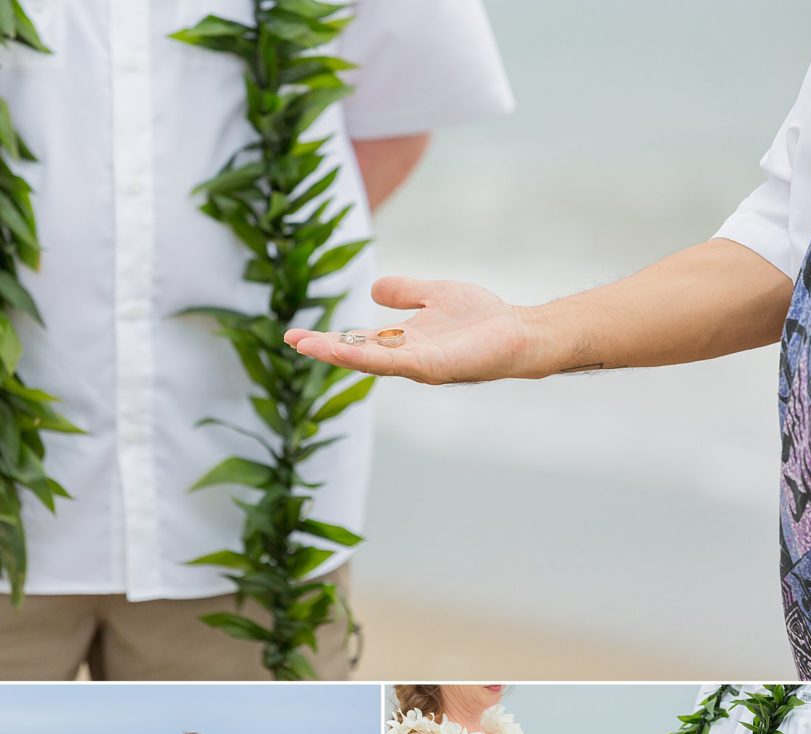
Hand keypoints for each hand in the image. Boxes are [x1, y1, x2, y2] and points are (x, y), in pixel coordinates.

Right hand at [284, 277, 541, 384]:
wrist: (519, 333)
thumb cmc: (482, 318)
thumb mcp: (434, 295)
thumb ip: (405, 293)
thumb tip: (373, 290)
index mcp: (403, 343)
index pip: (358, 343)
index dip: (329, 340)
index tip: (296, 335)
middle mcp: (406, 359)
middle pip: (357, 355)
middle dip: (324, 350)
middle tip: (291, 340)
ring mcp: (418, 366)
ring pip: (370, 361)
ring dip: (338, 355)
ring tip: (307, 347)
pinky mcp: (433, 367)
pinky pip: (395, 362)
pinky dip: (368, 358)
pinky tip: (348, 353)